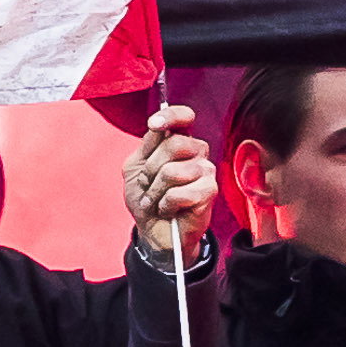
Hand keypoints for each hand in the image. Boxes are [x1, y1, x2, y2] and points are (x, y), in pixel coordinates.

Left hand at [125, 104, 218, 259]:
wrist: (153, 230)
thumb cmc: (146, 199)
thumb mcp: (136, 168)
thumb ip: (147, 145)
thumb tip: (157, 125)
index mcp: (178, 141)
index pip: (183, 117)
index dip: (171, 116)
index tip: (154, 125)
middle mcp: (196, 152)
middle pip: (174, 144)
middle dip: (151, 169)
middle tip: (148, 185)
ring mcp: (205, 171)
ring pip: (173, 171)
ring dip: (155, 191)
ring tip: (156, 200)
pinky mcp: (209, 192)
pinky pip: (180, 192)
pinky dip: (166, 204)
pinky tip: (168, 209)